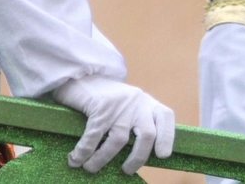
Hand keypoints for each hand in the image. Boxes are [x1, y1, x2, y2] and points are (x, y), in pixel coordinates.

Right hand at [53, 75, 174, 174]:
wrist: (79, 73)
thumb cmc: (103, 96)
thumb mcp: (126, 104)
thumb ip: (135, 121)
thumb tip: (135, 156)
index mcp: (146, 101)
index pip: (165, 117)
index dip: (167, 137)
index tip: (162, 155)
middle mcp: (137, 102)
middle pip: (147, 134)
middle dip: (138, 157)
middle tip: (127, 170)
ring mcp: (119, 105)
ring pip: (119, 139)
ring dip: (103, 158)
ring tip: (91, 168)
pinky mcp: (100, 107)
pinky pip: (94, 135)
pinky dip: (85, 150)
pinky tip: (77, 158)